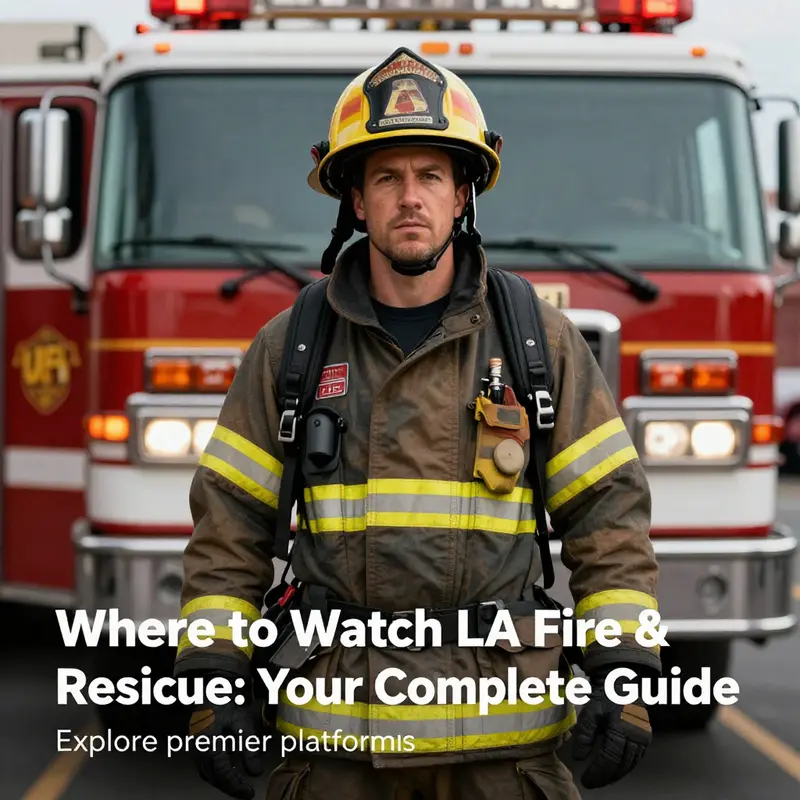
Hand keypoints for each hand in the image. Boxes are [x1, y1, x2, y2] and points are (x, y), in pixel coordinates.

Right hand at [188, 670, 264, 799]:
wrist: (213, 684)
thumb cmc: (227, 700)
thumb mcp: (243, 722)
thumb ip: (249, 747)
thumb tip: (256, 772)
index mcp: (208, 743)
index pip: (222, 774)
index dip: (236, 786)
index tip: (250, 792)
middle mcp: (197, 748)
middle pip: (213, 778)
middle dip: (230, 787)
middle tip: (246, 792)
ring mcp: (194, 746)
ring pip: (207, 774)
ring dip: (222, 782)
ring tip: (238, 785)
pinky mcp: (195, 743)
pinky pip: (204, 766)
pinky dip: (216, 773)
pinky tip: (227, 772)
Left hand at [572, 665, 652, 788]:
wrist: (622, 683)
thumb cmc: (605, 696)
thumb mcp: (590, 712)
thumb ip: (584, 735)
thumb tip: (579, 757)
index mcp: (622, 728)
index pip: (610, 759)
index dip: (598, 772)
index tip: (586, 779)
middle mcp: (636, 735)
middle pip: (621, 766)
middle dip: (606, 777)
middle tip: (592, 782)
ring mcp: (643, 738)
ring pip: (630, 765)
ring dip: (616, 775)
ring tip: (601, 779)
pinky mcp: (646, 739)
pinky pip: (636, 759)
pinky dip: (625, 767)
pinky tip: (614, 770)